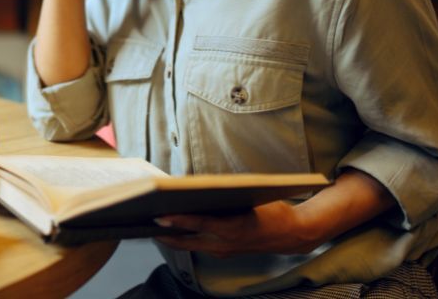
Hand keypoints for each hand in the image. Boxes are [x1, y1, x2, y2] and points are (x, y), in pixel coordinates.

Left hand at [156, 201, 320, 257]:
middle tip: (144, 222)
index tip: (159, 216)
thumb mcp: (250, 197)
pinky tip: (176, 229)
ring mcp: (224, 251)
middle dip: (165, 234)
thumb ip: (224, 194)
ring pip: (191, 246)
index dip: (177, 220)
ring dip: (172, 237)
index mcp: (232, 228)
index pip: (198, 224)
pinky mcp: (225, 252)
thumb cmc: (273, 211)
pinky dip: (186, 238)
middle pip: (186, 241)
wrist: (293, 234)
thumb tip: (198, 186)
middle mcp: (225, 243)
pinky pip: (200, 246)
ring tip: (154, 225)